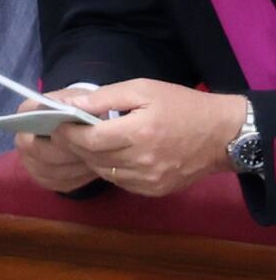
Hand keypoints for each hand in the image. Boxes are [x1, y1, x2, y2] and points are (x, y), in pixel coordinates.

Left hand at [24, 77, 245, 197]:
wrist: (223, 135)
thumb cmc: (182, 105)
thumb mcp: (143, 89)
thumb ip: (104, 98)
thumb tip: (70, 104)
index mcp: (139, 133)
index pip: (88, 140)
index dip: (67, 132)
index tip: (55, 123)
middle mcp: (143, 162)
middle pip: (92, 157)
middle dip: (74, 144)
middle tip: (63, 131)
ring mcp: (150, 180)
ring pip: (103, 172)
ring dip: (90, 157)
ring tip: (87, 141)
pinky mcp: (155, 190)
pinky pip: (120, 182)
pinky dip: (110, 169)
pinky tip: (112, 154)